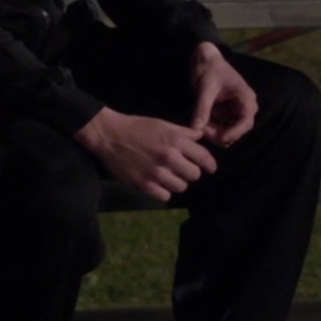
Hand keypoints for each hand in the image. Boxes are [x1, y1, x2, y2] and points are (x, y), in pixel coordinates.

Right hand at [76, 106, 215, 202]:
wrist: (109, 135)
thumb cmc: (137, 127)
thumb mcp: (163, 124)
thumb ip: (184, 133)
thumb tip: (202, 137)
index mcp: (175, 141)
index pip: (203, 157)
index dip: (210, 164)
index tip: (211, 168)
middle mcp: (169, 157)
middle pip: (194, 175)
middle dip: (191, 172)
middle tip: (182, 169)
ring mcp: (156, 172)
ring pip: (181, 187)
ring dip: (178, 182)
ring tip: (169, 176)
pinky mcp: (143, 184)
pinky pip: (165, 196)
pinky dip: (164, 191)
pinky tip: (158, 184)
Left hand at [189, 42, 256, 147]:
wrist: (204, 59)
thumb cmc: (208, 69)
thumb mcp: (204, 88)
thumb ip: (201, 109)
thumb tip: (195, 129)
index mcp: (246, 97)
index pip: (246, 121)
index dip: (235, 132)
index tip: (220, 138)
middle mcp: (245, 106)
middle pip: (239, 130)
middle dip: (222, 134)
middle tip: (203, 130)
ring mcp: (236, 111)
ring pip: (230, 132)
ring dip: (216, 134)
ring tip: (200, 125)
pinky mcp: (227, 114)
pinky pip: (222, 129)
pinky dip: (212, 130)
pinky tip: (201, 123)